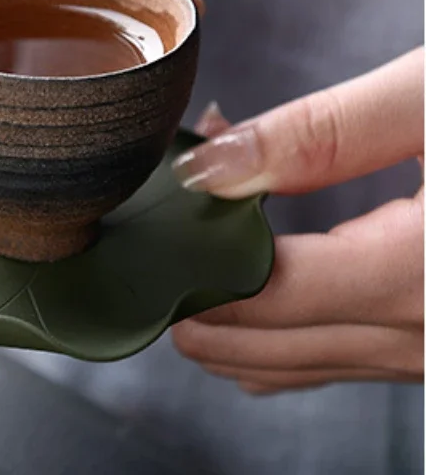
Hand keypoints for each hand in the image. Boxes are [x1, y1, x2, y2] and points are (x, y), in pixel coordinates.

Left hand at [171, 48, 423, 393]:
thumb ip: (320, 134)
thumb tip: (212, 168)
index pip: (272, 294)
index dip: (199, 269)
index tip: (150, 237)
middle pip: (276, 344)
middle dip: (202, 300)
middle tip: (152, 253)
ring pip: (305, 363)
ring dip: (238, 320)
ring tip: (188, 267)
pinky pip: (346, 356)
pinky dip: (288, 328)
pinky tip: (257, 301)